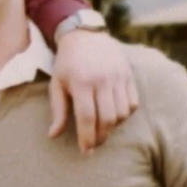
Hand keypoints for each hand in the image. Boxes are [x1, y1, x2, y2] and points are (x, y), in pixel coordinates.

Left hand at [48, 31, 138, 151]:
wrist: (85, 36)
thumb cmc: (66, 64)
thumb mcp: (56, 84)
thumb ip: (57, 110)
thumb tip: (53, 135)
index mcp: (81, 82)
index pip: (87, 117)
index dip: (87, 137)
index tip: (85, 150)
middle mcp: (102, 79)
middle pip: (107, 118)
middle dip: (101, 136)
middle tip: (93, 145)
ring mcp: (118, 77)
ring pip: (122, 113)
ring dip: (113, 127)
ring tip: (101, 130)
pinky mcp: (129, 75)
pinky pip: (133, 103)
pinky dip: (125, 114)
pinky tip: (113, 116)